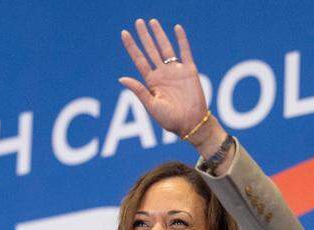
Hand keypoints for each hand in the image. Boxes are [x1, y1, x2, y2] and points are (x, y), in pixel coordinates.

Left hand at [119, 20, 211, 140]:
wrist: (191, 124)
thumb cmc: (170, 120)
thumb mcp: (151, 106)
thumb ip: (139, 90)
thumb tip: (121, 78)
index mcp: (152, 82)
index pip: (139, 60)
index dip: (131, 46)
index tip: (124, 33)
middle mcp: (162, 74)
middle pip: (151, 50)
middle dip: (144, 36)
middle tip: (138, 22)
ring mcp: (176, 71)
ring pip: (166, 48)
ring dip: (159, 35)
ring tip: (152, 22)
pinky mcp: (189, 72)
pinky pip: (185, 52)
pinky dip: (182, 40)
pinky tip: (177, 28)